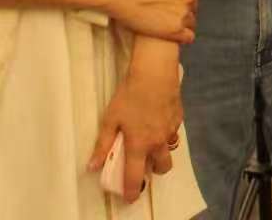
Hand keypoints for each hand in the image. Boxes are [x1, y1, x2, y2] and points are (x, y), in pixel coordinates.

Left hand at [87, 40, 182, 202]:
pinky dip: (166, 133)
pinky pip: (174, 133)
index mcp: (139, 145)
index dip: (131, 191)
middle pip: (162, 168)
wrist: (155, 72)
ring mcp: (171, 130)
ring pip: (170, 151)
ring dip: (161, 153)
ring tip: (150, 142)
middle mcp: (158, 142)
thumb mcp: (110, 119)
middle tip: (142, 163)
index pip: (135, 176)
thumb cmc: (129, 95)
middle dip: (153, 171)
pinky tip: (157, 121)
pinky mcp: (179, 117)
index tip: (129, 198)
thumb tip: (92, 166)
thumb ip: (103, 145)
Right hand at [106, 0, 205, 43]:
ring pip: (191, 21)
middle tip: (164, 7)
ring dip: (182, 21)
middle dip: (182, 6)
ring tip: (164, 19)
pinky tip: (170, 32)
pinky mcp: (173, 31)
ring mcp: (182, 15)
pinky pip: (188, 37)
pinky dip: (183, 36)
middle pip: (193, 6)